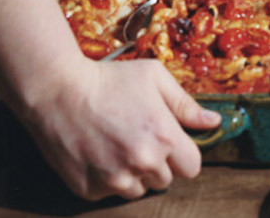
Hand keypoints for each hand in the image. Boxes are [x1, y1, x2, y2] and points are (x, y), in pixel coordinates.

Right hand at [21, 58, 220, 200]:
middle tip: (133, 135)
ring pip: (137, 189)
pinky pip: (108, 192)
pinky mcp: (90, 189)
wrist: (55, 89)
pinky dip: (104, 177)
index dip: (180, 153)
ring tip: (113, 144)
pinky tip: (94, 151)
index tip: (165, 140)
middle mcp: (142, 164)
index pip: (192, 167)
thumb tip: (213, 122)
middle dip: (155, 161)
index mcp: (164, 138)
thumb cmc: (106, 78)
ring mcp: (114, 180)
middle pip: (165, 179)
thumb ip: (185, 104)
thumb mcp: (152, 77)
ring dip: (131, 173)